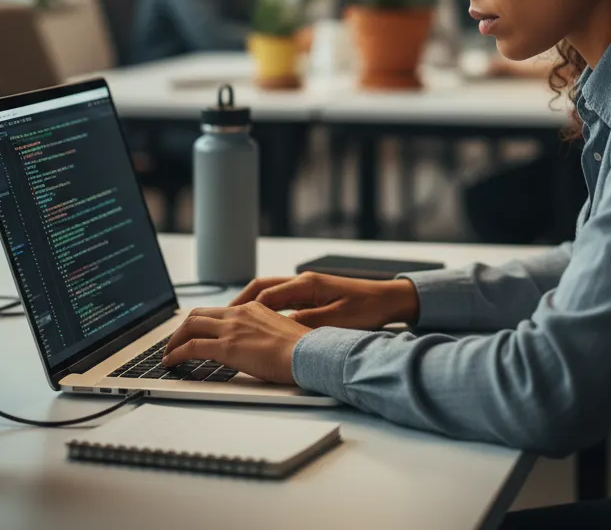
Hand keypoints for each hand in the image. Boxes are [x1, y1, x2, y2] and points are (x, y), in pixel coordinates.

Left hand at [161, 303, 311, 383]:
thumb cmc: (302, 348)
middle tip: (175, 343)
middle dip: (182, 328)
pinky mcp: (227, 347)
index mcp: (253, 307)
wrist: (309, 353)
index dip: (201, 322)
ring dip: (174, 340)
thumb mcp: (280, 332)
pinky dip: (176, 354)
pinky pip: (191, 347)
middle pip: (199, 314)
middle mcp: (240, 313)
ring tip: (168, 354)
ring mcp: (232, 328)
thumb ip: (263, 333)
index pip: (218, 311)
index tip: (194, 333)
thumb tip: (256, 345)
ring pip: (190, 326)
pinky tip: (171, 363)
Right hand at [230, 272, 419, 329]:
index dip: (245, 310)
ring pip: (270, 292)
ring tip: (232, 322)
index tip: (228, 324)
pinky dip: (266, 308)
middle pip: (261, 288)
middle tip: (220, 318)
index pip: (266, 296)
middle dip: (239, 302)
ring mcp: (308, 287)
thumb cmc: (368, 308)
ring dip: (250, 305)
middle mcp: (304, 281)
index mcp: (308, 284)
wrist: (390, 299)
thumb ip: (307, 324)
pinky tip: (260, 324)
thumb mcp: (337, 321)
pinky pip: (282, 299)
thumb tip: (280, 330)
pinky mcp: (314, 295)